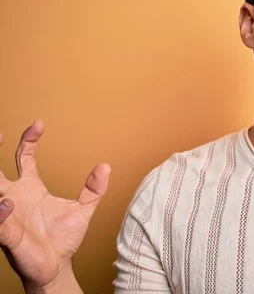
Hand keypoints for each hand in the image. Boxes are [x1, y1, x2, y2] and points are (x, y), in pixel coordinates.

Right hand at [0, 121, 110, 290]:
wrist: (56, 267)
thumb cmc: (63, 239)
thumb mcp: (83, 210)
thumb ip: (93, 189)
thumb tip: (106, 167)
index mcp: (31, 187)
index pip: (23, 157)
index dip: (28, 139)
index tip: (39, 124)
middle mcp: (15, 197)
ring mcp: (7, 214)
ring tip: (0, 176)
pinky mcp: (5, 234)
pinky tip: (7, 204)